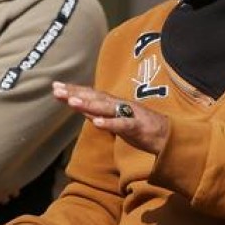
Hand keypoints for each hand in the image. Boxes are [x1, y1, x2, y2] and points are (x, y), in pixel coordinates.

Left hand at [53, 81, 169, 155]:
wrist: (169, 138)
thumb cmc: (141, 129)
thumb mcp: (114, 120)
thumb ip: (98, 113)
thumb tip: (79, 107)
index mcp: (114, 104)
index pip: (90, 94)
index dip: (73, 90)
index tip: (55, 86)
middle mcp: (120, 106)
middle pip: (95, 97)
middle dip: (75, 93)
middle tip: (56, 89)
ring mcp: (129, 115)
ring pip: (106, 108)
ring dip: (88, 104)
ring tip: (71, 101)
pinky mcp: (138, 128)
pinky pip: (122, 125)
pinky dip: (109, 123)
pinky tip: (96, 123)